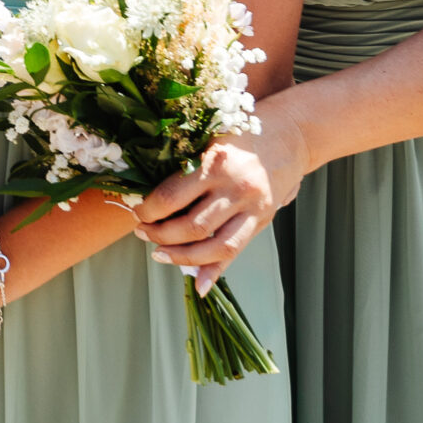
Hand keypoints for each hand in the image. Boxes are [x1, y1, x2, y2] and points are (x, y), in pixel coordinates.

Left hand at [132, 114, 305, 285]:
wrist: (287, 139)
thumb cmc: (237, 137)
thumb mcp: (208, 139)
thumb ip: (184, 165)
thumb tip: (148, 195)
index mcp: (216, 162)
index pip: (172, 197)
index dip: (148, 210)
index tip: (136, 212)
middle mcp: (236, 188)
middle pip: (191, 226)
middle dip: (160, 235)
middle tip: (141, 233)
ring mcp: (252, 207)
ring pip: (213, 246)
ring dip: (181, 256)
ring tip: (159, 253)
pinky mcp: (262, 221)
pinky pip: (235, 251)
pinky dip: (215, 271)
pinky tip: (198, 284)